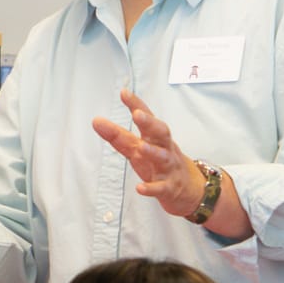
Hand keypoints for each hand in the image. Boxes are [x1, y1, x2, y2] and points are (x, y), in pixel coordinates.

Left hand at [92, 90, 205, 219]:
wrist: (187, 189)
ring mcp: (168, 167)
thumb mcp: (137, 148)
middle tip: (137, 114)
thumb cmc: (158, 163)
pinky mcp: (169, 187)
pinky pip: (161, 187)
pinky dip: (151, 188)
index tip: (124, 93)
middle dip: (150, 123)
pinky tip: (140, 188)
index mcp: (155, 137)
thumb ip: (117, 135)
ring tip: (141, 147)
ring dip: (153, 152)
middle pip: (161, 132)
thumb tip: (96, 121)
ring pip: (163, 157)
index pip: (147, 117)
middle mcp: (164, 148)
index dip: (136, 104)